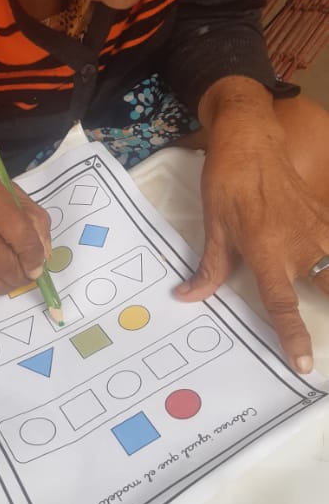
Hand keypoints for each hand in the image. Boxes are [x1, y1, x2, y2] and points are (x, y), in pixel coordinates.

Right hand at [0, 150, 50, 293]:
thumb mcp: (9, 188)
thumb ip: (33, 218)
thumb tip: (43, 255)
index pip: (18, 233)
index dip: (33, 254)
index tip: (39, 261)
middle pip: (5, 263)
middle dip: (24, 274)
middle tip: (31, 272)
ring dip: (10, 283)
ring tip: (16, 274)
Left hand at [176, 79, 328, 372]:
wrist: (251, 139)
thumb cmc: (228, 182)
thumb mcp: (214, 226)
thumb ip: (209, 267)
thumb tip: (187, 296)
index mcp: (267, 254)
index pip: (283, 305)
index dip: (293, 337)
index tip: (305, 364)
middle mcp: (298, 246)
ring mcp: (316, 230)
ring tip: (325, 293)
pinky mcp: (323, 215)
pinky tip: (324, 265)